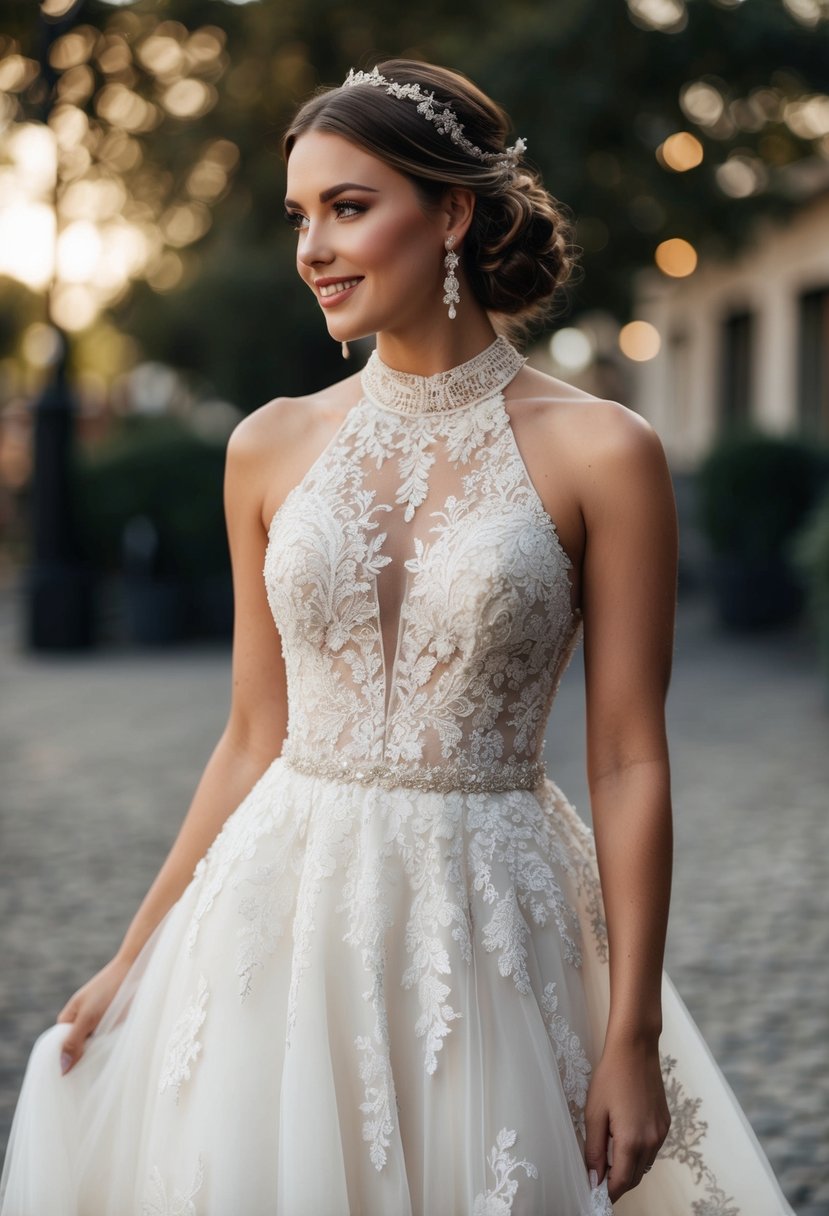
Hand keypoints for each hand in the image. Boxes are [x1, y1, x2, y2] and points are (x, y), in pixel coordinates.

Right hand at [55, 955, 132, 1075]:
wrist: (135, 969)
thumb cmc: (108, 990)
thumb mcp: (88, 1016)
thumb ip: (74, 1041)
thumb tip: (62, 1069)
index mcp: (68, 1020)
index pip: (60, 1050)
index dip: (64, 1065)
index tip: (69, 1084)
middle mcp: (80, 1023)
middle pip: (77, 1052)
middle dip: (83, 1063)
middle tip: (88, 1082)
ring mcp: (97, 1024)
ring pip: (94, 1049)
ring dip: (98, 1058)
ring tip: (102, 1073)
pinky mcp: (113, 1025)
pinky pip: (108, 1044)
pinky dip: (109, 1051)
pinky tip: (114, 1061)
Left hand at [584, 1039, 670, 1201]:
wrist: (636, 1049)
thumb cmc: (610, 1077)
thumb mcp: (594, 1113)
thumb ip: (593, 1149)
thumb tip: (593, 1178)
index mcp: (631, 1141)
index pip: (620, 1182)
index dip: (607, 1192)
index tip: (595, 1194)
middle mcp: (651, 1141)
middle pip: (634, 1178)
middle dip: (617, 1184)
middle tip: (599, 1181)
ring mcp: (661, 1133)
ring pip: (645, 1165)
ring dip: (628, 1169)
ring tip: (609, 1160)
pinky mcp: (665, 1123)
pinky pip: (652, 1149)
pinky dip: (639, 1154)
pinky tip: (624, 1140)